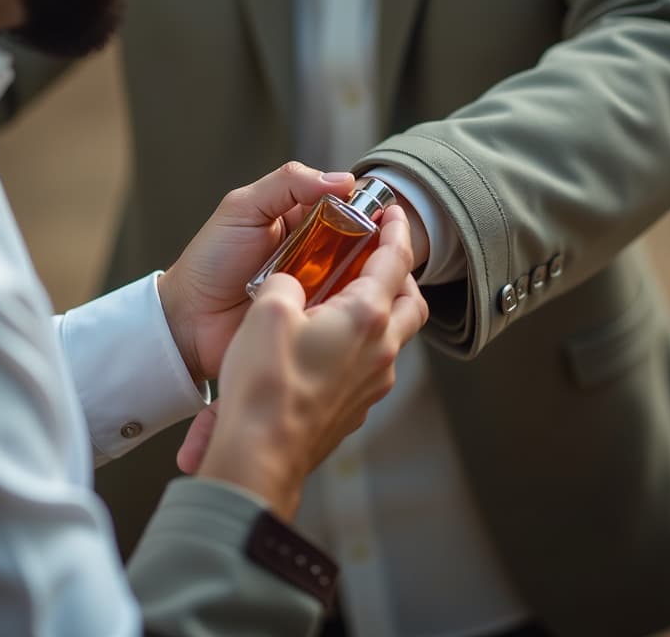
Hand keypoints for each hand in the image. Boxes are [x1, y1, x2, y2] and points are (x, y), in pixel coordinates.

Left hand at [157, 162, 357, 383]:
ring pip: (360, 279)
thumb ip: (287, 184)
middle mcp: (316, 252)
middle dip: (374, 249)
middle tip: (379, 257)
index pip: (348, 207)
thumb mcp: (243, 208)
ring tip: (367, 285)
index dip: (368, 211)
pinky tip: (355, 310)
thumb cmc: (209, 261)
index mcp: (301, 219)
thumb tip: (342, 179)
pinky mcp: (316, 321)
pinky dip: (351, 310)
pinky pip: (345, 314)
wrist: (188, 319)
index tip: (385, 217)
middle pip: (362, 244)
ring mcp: (318, 288)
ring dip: (366, 281)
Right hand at [177, 205, 428, 519]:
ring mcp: (372, 384)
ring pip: (395, 336)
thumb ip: (286, 281)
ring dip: (382, 310)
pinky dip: (363, 342)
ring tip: (348, 296)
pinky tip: (329, 339)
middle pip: (411, 302)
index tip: (393, 214)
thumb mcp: (268, 309)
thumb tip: (291, 284)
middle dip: (400, 274)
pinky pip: (372, 364)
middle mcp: (380, 351)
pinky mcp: (356, 407)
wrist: (258, 456)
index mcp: (365, 317)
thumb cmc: (265, 386)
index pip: (396, 261)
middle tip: (378, 256)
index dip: (396, 231)